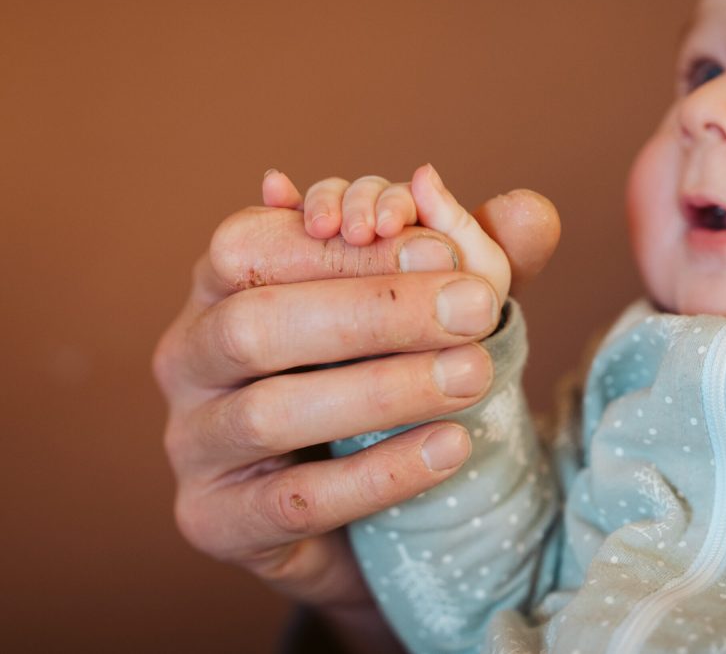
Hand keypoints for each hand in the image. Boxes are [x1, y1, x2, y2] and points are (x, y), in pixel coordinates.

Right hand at [154, 172, 558, 649]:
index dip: (347, 247)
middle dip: (372, 311)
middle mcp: (188, 356)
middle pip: (255, 322)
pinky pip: (293, 501)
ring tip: (474, 376)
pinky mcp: (217, 520)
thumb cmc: (381, 378)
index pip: (255, 246)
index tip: (443, 251)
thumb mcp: (430, 309)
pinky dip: (378, 474)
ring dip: (382, 390)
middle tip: (475, 308)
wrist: (357, 508)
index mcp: (222, 286)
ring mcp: (193, 443)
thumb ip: (476, 260)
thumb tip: (531, 210)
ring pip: (269, 414)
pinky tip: (450, 448)